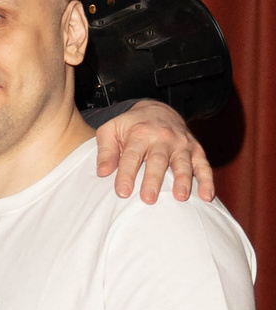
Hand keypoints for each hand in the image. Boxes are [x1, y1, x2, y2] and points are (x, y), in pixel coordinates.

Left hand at [94, 101, 213, 203]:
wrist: (158, 109)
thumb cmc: (130, 126)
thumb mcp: (111, 130)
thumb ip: (105, 151)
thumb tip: (102, 172)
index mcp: (140, 134)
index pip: (132, 156)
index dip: (127, 174)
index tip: (122, 193)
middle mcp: (163, 138)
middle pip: (158, 161)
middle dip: (154, 180)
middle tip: (148, 199)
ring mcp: (181, 144)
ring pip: (183, 163)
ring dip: (183, 180)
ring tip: (181, 197)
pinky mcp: (195, 150)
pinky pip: (203, 165)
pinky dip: (207, 180)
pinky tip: (207, 196)